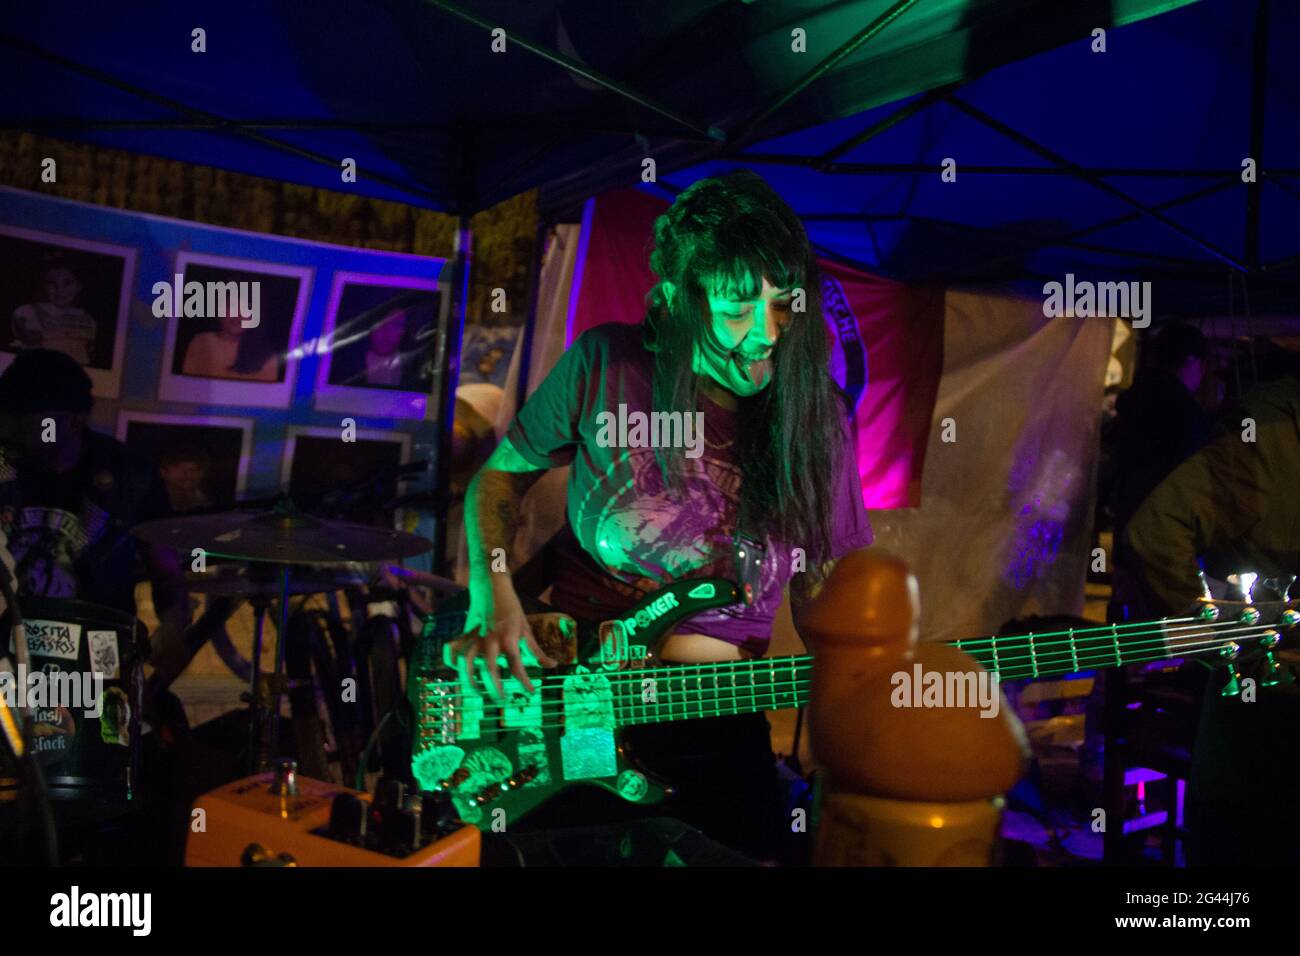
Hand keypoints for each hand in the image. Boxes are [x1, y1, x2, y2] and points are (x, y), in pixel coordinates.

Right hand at [456, 573, 557, 699]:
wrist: (492, 586)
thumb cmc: (512, 609)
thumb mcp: (527, 629)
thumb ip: (536, 651)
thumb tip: (552, 666)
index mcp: (509, 638)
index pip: (517, 665)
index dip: (525, 682)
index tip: (531, 693)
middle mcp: (491, 640)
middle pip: (490, 668)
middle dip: (495, 687)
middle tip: (502, 701)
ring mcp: (475, 637)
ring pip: (468, 662)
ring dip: (470, 679)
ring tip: (476, 693)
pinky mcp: (465, 634)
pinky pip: (455, 649)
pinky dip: (451, 660)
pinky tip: (454, 670)